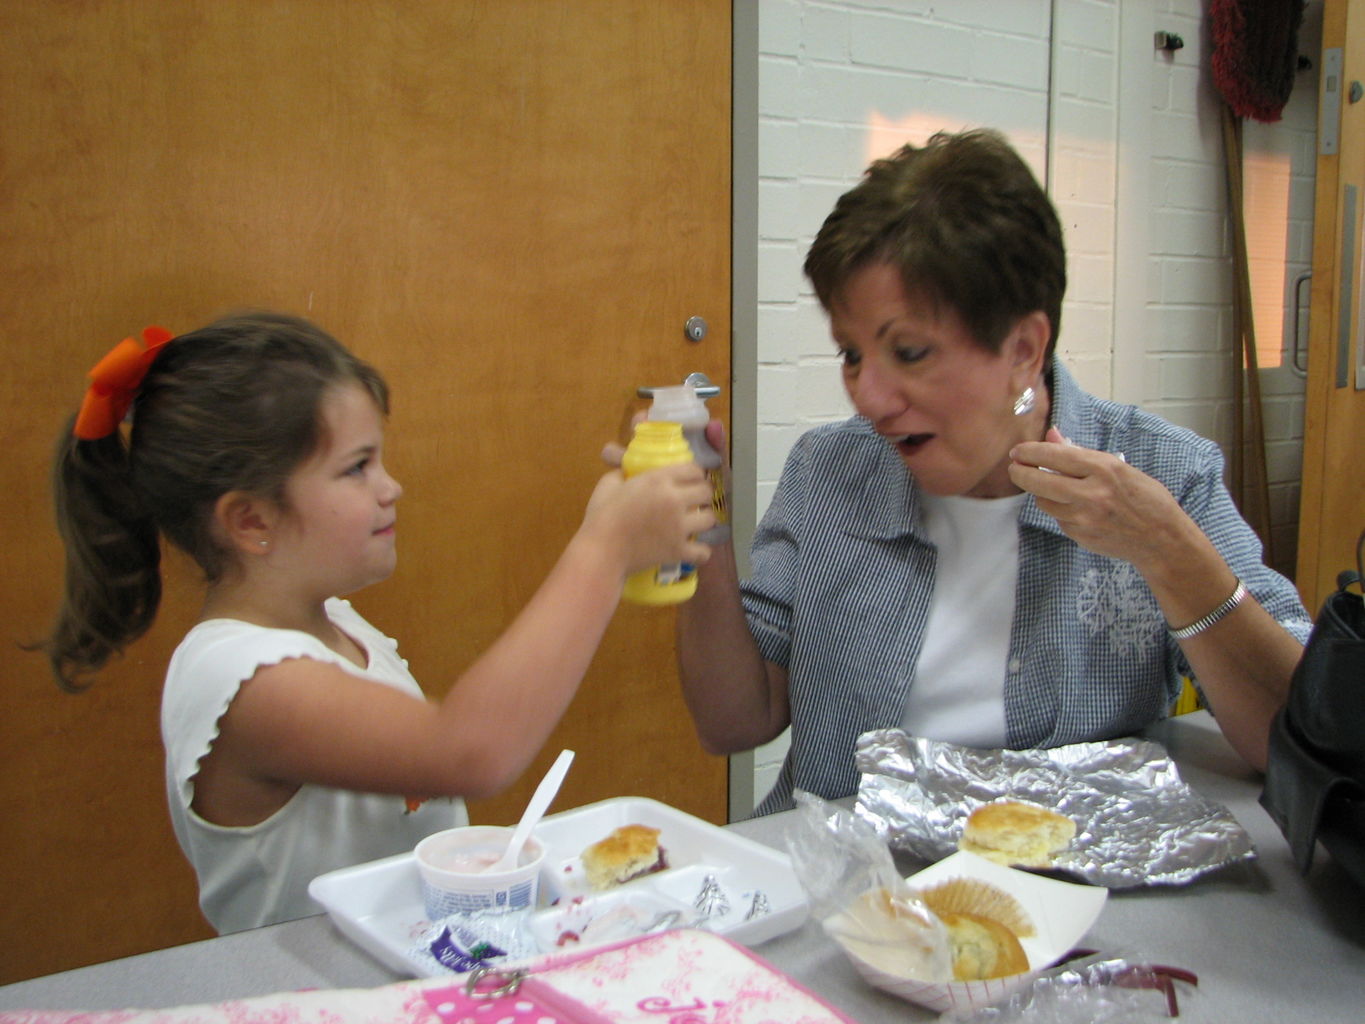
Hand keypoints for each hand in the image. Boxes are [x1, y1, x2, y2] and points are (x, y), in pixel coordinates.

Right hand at [580, 463, 714, 575]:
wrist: (601, 550)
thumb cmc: (601, 516)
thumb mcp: (609, 483)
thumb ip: (623, 473)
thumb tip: (628, 473)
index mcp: (658, 480)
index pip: (694, 470)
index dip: (694, 475)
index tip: (689, 481)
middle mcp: (674, 500)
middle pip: (707, 492)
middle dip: (702, 495)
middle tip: (693, 501)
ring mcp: (679, 527)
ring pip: (710, 519)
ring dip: (703, 520)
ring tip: (694, 523)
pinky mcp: (678, 550)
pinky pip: (704, 551)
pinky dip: (701, 551)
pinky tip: (694, 548)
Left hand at [1007, 427, 1191, 569]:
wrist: (1161, 538)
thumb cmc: (1144, 497)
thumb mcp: (1118, 467)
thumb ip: (1080, 453)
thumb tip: (1052, 435)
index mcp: (1102, 468)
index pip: (1053, 455)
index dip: (1029, 452)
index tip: (1017, 452)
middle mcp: (1091, 492)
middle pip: (1038, 480)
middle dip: (1020, 472)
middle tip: (1015, 468)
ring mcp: (1084, 517)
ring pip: (1043, 501)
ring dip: (1043, 493)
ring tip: (1056, 488)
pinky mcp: (1080, 535)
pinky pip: (1058, 518)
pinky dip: (1060, 511)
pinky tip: (1077, 508)